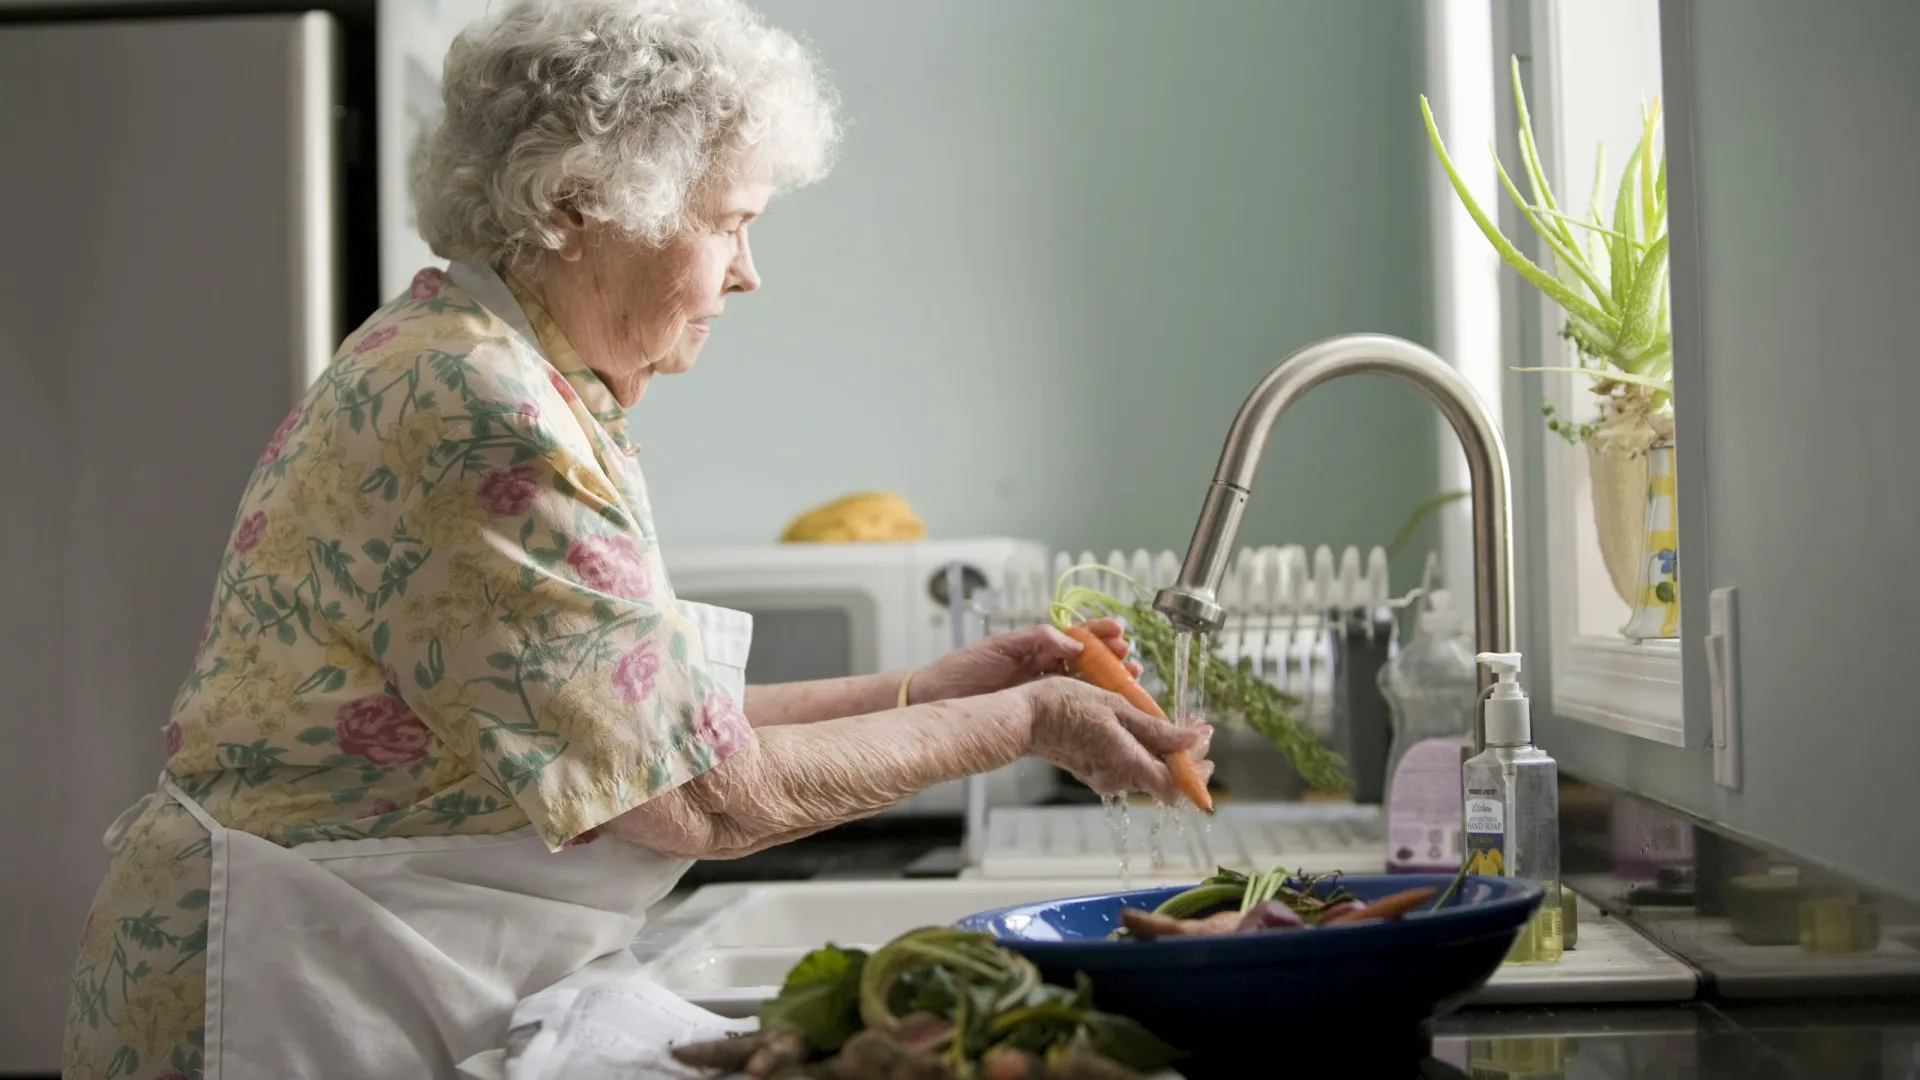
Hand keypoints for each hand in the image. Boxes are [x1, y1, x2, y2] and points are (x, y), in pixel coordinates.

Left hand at [910, 619, 1138, 702]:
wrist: (935, 700)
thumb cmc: (961, 670)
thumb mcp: (999, 647)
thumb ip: (1036, 640)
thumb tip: (1072, 641)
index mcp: (1034, 648)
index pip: (1075, 637)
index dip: (1099, 634)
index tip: (1119, 632)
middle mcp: (1042, 669)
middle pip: (1087, 662)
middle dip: (1111, 659)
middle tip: (1130, 661)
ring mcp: (1041, 692)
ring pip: (1083, 686)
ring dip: (1107, 683)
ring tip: (1128, 680)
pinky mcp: (1036, 715)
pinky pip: (1068, 710)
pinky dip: (1089, 708)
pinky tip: (1106, 709)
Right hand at [1014, 678, 1214, 803]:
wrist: (1025, 717)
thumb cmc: (1066, 705)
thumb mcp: (1117, 707)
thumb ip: (1156, 729)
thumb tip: (1192, 741)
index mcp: (1127, 764)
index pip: (1175, 786)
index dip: (1197, 771)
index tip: (1206, 741)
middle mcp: (1117, 779)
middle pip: (1164, 779)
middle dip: (1186, 756)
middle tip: (1196, 729)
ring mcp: (1104, 777)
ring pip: (1148, 771)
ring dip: (1165, 751)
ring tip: (1172, 724)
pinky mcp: (1094, 771)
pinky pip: (1129, 766)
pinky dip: (1144, 750)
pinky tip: (1144, 728)